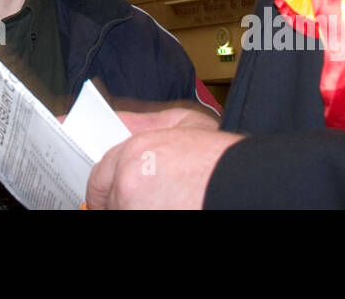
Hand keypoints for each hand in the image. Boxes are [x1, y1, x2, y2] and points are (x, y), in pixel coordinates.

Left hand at [87, 106, 241, 208]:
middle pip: (112, 203)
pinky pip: (136, 220)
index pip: (98, 180)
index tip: (106, 201)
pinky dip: (153, 216)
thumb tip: (117, 124)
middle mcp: (129, 183)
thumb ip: (143, 123)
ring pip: (125, 212)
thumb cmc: (220, 157)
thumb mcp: (183, 123)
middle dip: (125, 204)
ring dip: (138, 210)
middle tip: (149, 202)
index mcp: (133, 153)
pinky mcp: (147, 221)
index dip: (103, 192)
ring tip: (170, 204)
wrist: (246, 183)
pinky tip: (176, 209)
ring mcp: (137, 208)